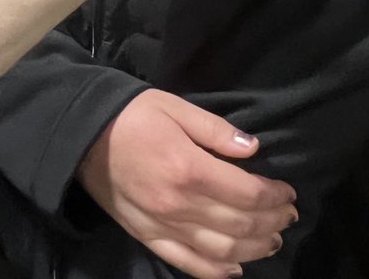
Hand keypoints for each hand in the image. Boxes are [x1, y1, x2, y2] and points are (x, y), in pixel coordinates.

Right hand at [77, 89, 295, 278]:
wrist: (81, 133)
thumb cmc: (131, 114)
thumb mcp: (174, 106)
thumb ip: (215, 129)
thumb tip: (254, 148)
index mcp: (188, 167)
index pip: (247, 193)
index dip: (274, 196)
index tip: (288, 192)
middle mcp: (179, 203)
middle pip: (239, 224)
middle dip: (271, 222)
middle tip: (287, 215)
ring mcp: (162, 225)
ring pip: (221, 251)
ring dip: (253, 249)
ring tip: (270, 239)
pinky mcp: (147, 236)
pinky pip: (188, 263)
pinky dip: (216, 272)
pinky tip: (235, 267)